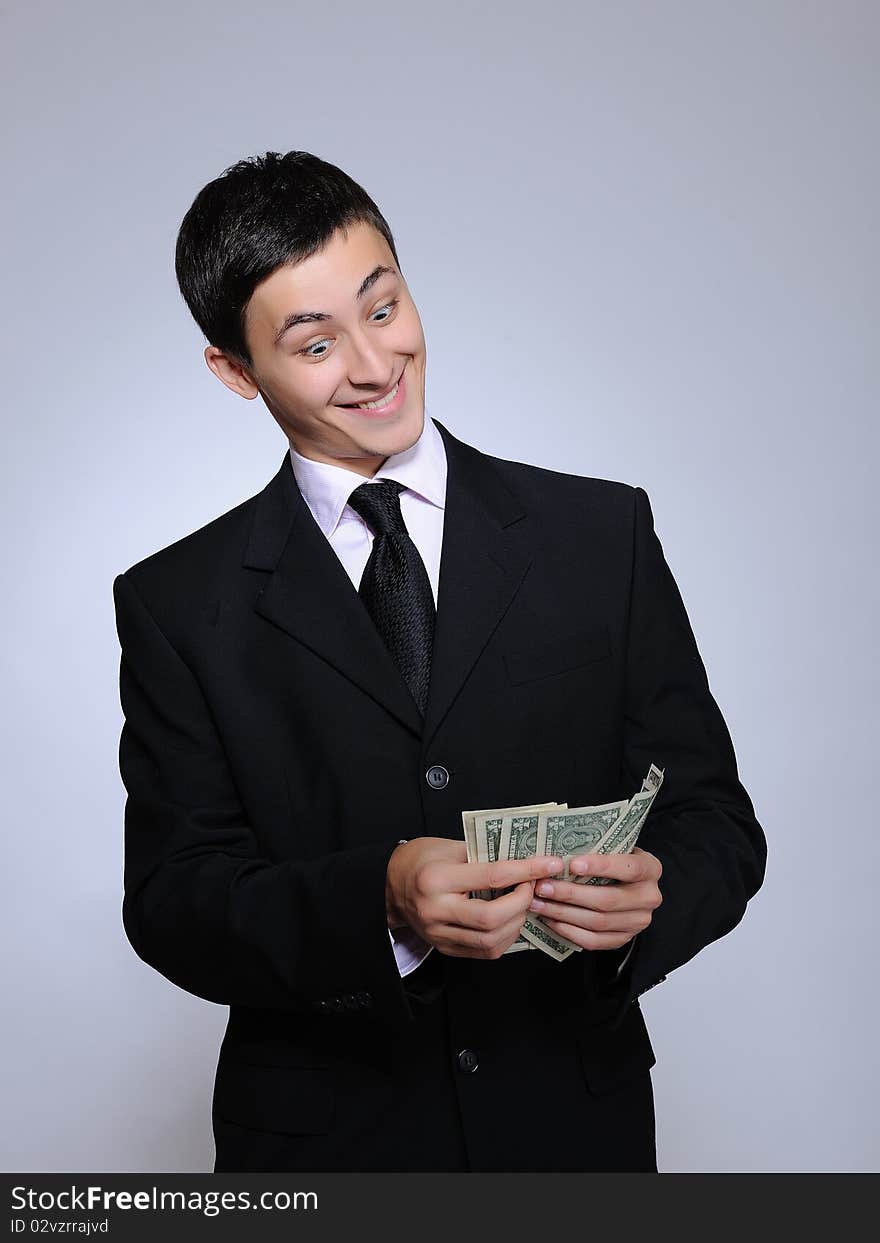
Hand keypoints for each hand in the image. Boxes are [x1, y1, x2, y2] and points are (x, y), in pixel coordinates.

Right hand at [386, 837, 564, 958]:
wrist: (390, 884)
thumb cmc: (421, 859)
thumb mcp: (450, 846)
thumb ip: (484, 853)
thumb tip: (524, 858)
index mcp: (437, 879)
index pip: (492, 876)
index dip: (527, 870)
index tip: (549, 864)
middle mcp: (436, 910)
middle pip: (492, 918)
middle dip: (522, 902)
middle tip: (532, 886)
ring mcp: (438, 934)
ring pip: (490, 940)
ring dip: (516, 923)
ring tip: (522, 904)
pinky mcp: (444, 948)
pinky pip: (483, 951)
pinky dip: (504, 937)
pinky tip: (509, 920)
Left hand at [526, 847, 662, 950]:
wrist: (630, 884)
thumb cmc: (615, 861)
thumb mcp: (615, 848)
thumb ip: (597, 849)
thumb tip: (557, 851)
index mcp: (650, 868)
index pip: (628, 868)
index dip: (601, 866)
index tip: (572, 864)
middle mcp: (649, 897)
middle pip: (608, 899)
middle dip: (570, 893)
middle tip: (543, 886)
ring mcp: (638, 921)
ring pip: (598, 922)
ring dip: (563, 913)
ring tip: (539, 903)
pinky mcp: (624, 938)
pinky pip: (594, 941)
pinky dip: (569, 931)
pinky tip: (551, 920)